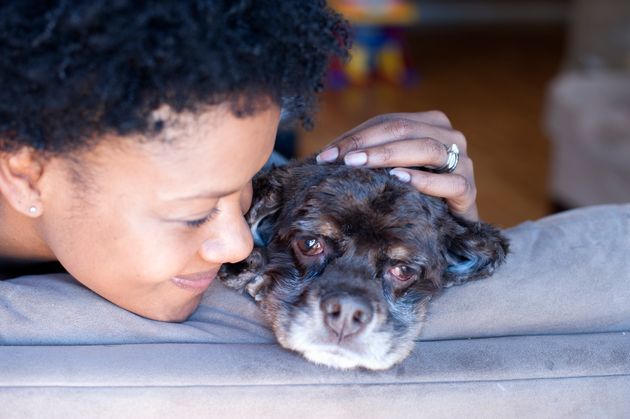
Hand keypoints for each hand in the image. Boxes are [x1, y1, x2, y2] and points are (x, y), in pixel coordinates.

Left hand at [316, 111, 478, 220]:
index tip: (325, 155)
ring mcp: (463, 162)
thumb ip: (367, 157)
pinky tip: (400, 180)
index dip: (355, 136)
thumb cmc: (414, 195)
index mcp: (430, 124)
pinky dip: (424, 180)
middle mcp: (450, 137)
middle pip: (405, 129)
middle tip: (340, 160)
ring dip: (390, 155)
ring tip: (361, 165)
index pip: (387, 121)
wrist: (449, 228)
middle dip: (368, 144)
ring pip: (427, 148)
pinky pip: (449, 182)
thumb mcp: (390, 170)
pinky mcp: (468, 189)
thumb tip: (324, 157)